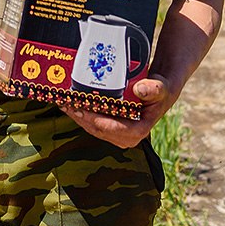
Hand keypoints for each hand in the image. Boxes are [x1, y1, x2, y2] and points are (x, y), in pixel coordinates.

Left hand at [60, 74, 174, 148]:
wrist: (158, 92)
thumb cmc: (159, 90)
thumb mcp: (160, 88)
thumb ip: (153, 89)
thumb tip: (140, 89)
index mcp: (139, 131)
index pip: (112, 128)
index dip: (94, 120)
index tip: (81, 109)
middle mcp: (127, 137)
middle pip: (98, 129)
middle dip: (81, 117)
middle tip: (66, 104)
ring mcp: (118, 135)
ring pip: (93, 128)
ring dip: (78, 117)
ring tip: (64, 103)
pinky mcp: (111, 129)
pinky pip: (93, 124)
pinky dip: (82, 115)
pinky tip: (71, 105)